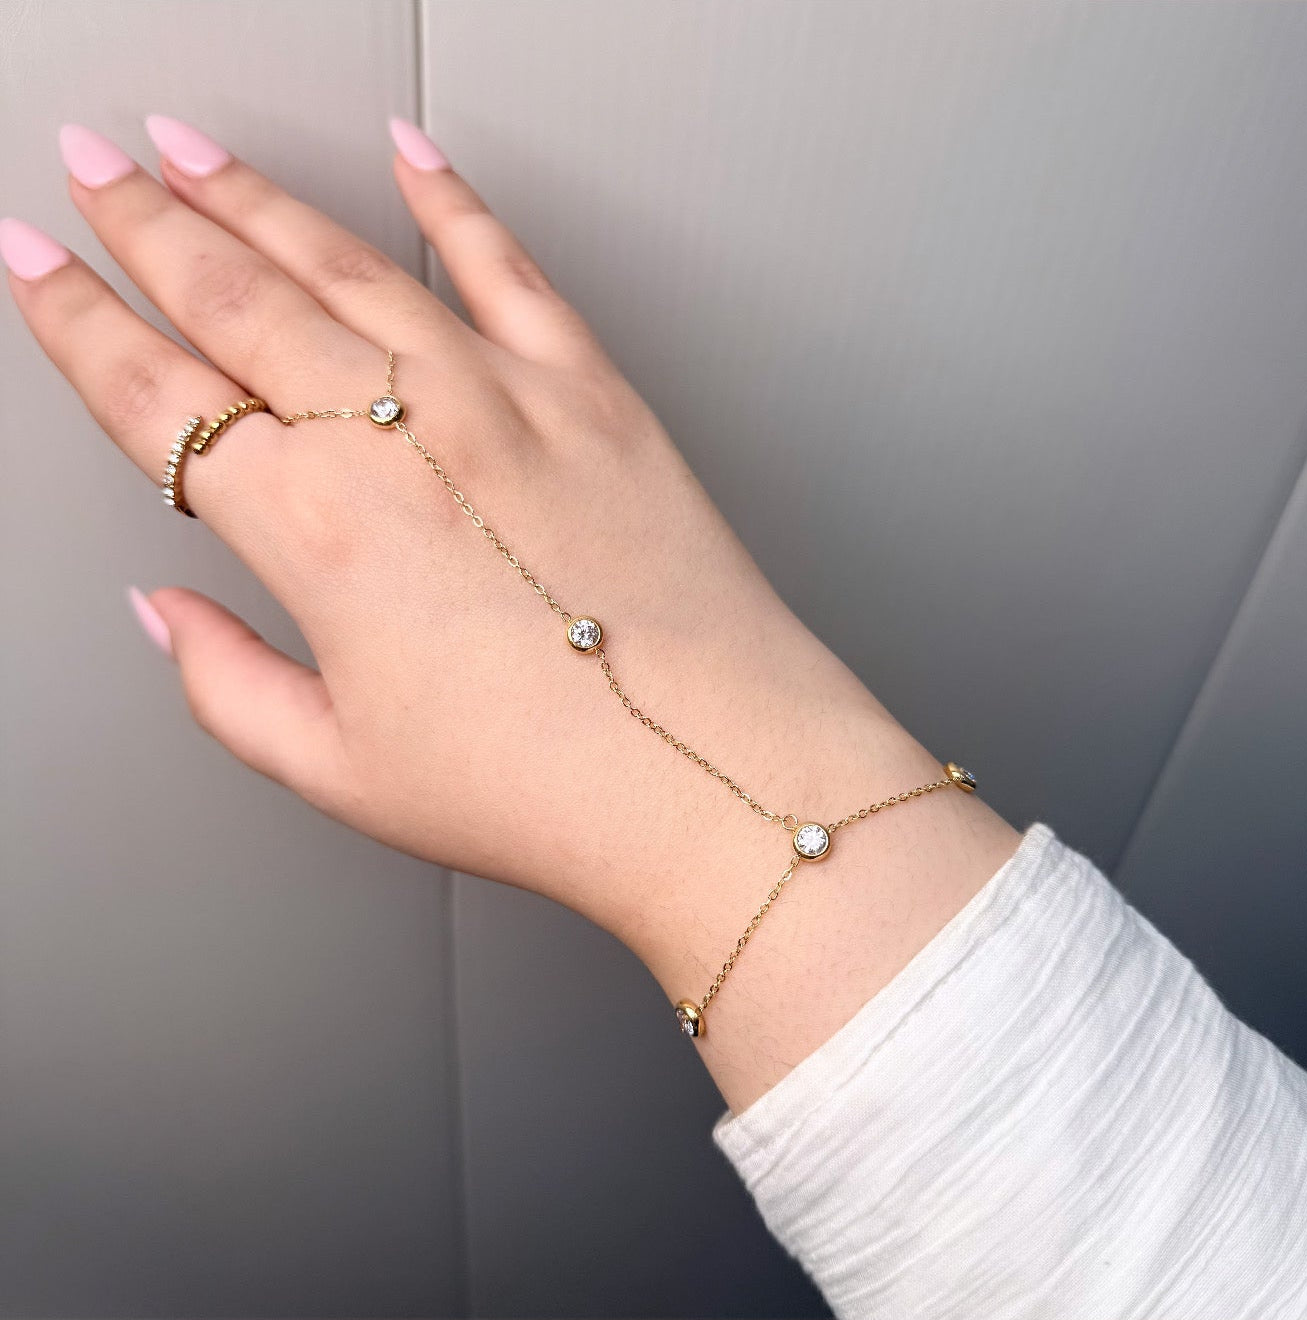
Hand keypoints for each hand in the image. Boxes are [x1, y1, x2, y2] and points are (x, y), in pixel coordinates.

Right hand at [3, 117, 1019, 1107]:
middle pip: (234, 295)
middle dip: (145, 219)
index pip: (154, 394)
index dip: (76, 319)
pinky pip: (507, 265)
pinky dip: (452, 200)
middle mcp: (398, 437)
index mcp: (314, 529)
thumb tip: (171, 614)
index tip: (34, 264)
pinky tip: (408, 153)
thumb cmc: (544, 786)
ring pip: (347, 260)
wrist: (711, 771)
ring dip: (257, 194)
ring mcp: (500, 399)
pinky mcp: (591, 392)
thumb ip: (228, 685)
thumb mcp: (341, 770)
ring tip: (194, 148)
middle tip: (91, 165)